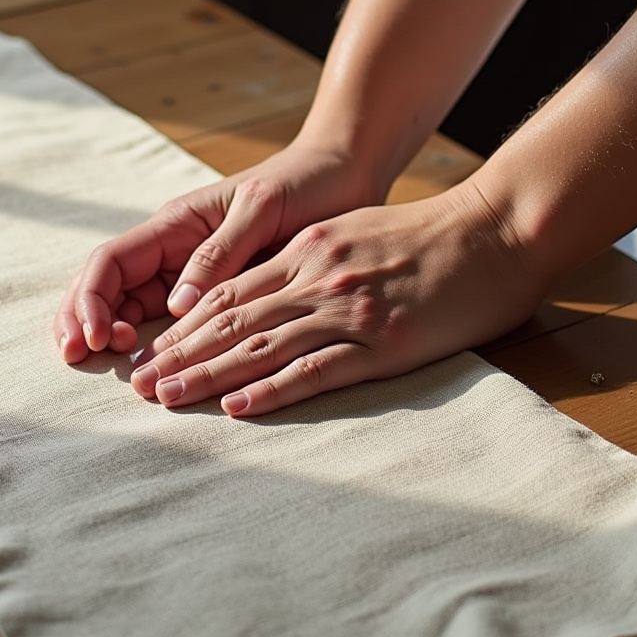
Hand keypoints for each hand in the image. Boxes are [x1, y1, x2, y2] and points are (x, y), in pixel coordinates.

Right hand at [55, 141, 382, 361]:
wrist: (343, 177)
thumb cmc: (303, 183)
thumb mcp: (261, 209)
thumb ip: (220, 252)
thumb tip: (177, 306)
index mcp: (174, 224)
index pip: (110, 262)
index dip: (91, 299)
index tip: (95, 337)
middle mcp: (173, 251)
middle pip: (106, 289)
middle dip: (83, 322)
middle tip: (78, 359)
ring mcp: (190, 274)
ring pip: (132, 310)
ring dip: (113, 339)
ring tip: (119, 374)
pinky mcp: (217, 295)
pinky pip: (176, 326)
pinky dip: (160, 349)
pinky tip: (163, 373)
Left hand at [129, 181, 542, 416]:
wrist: (499, 229)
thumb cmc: (433, 235)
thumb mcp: (357, 233)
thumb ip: (312, 260)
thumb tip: (274, 292)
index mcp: (308, 250)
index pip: (230, 293)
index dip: (184, 326)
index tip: (151, 352)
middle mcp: (318, 276)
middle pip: (232, 320)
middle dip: (180, 354)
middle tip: (137, 386)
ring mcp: (349, 309)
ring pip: (262, 345)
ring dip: (209, 374)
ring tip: (167, 399)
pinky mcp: (383, 341)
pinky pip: (317, 369)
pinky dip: (273, 389)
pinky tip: (239, 406)